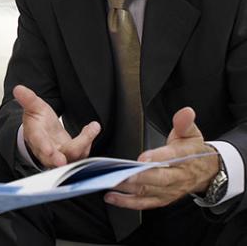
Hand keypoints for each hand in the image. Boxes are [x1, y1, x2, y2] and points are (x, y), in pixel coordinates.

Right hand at [14, 85, 99, 167]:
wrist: (45, 133)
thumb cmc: (38, 121)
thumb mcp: (34, 107)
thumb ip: (28, 99)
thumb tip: (18, 89)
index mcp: (35, 137)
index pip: (38, 143)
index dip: (44, 147)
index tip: (49, 151)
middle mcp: (47, 150)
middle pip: (54, 158)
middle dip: (59, 159)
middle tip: (63, 160)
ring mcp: (60, 155)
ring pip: (72, 157)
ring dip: (83, 145)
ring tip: (92, 128)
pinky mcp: (72, 156)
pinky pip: (82, 153)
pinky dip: (88, 142)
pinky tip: (93, 128)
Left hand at [105, 107, 219, 209]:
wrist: (206, 172)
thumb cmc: (193, 152)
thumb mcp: (191, 133)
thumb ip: (184, 123)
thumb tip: (186, 112)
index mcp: (185, 157)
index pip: (172, 157)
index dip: (158, 157)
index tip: (143, 158)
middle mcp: (177, 176)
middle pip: (158, 178)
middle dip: (139, 176)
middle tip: (122, 173)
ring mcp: (169, 190)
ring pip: (148, 191)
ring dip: (128, 188)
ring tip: (109, 182)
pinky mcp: (161, 199)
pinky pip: (143, 203)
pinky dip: (127, 202)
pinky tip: (111, 196)